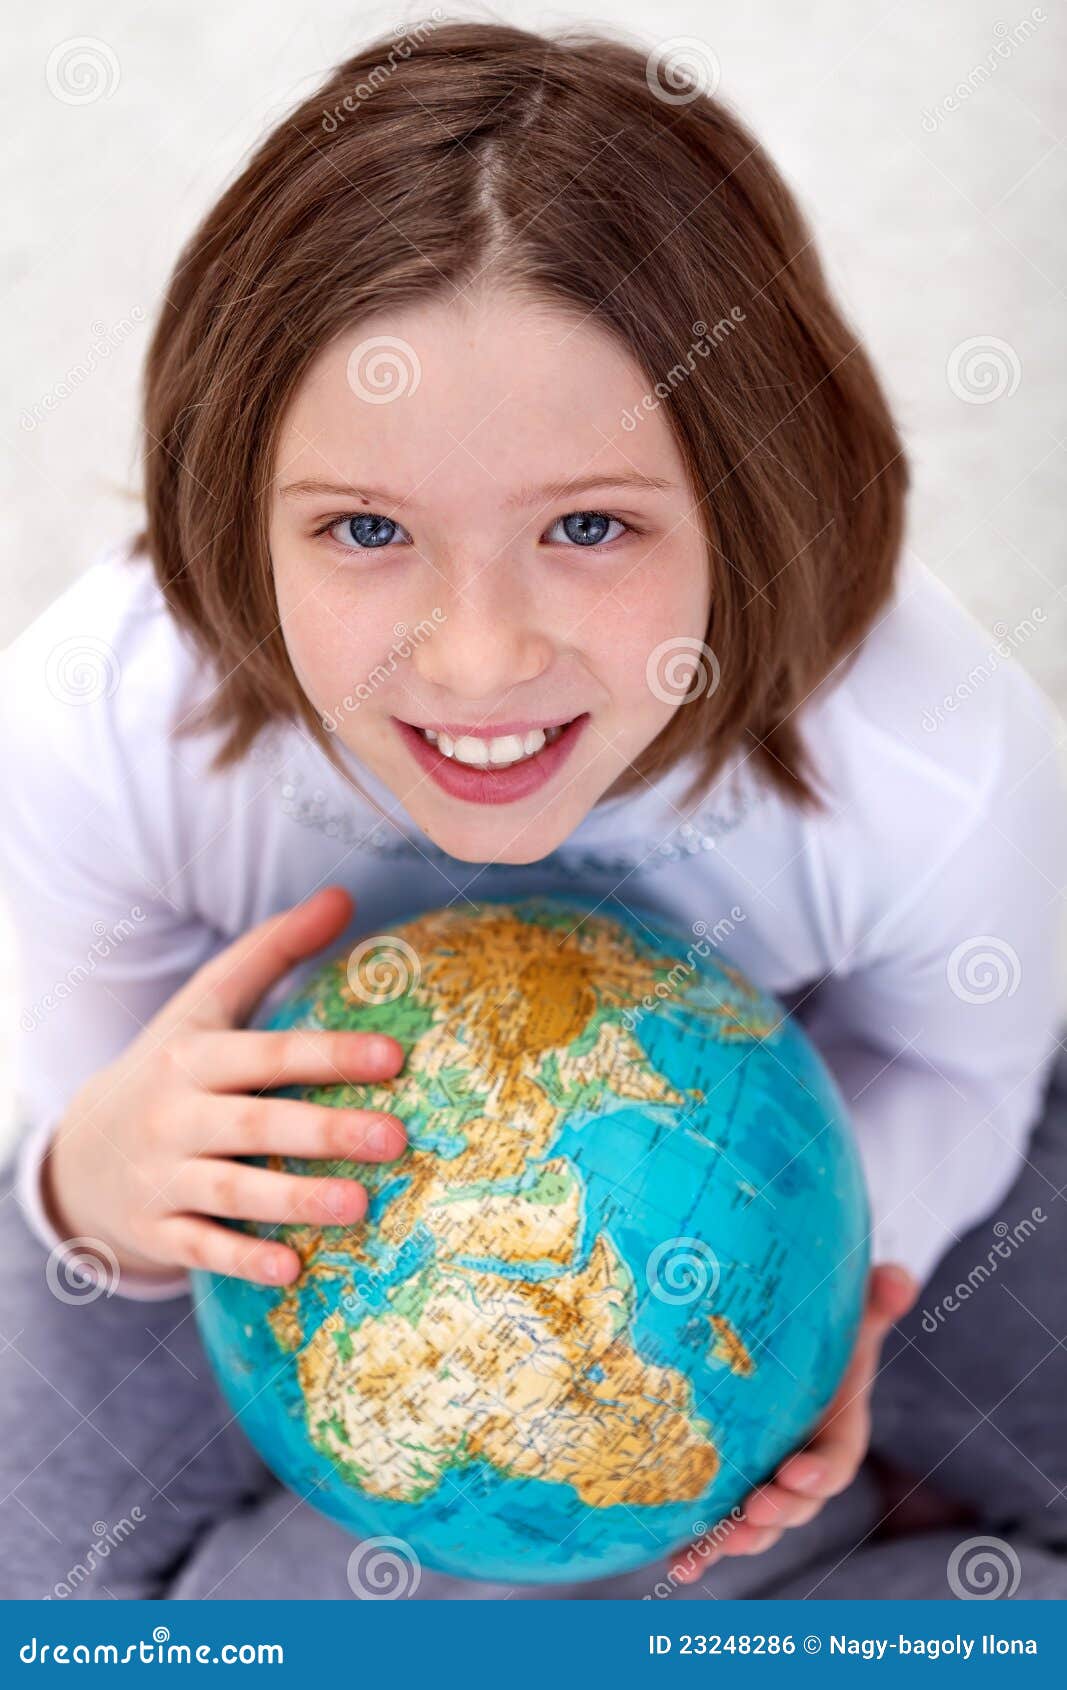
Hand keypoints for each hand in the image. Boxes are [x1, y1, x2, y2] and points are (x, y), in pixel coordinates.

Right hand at [45, 886, 406, 1286]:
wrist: (83, 1149)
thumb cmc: (172, 1066)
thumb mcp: (208, 1003)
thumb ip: (273, 950)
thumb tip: (343, 895)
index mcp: (195, 1057)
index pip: (268, 1054)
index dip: (329, 1055)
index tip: (395, 1057)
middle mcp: (175, 1116)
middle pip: (255, 1125)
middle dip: (325, 1132)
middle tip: (396, 1138)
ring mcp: (161, 1177)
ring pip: (231, 1191)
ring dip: (295, 1200)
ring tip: (361, 1205)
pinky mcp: (155, 1230)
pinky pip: (200, 1248)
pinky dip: (241, 1259)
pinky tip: (292, 1270)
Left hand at [671, 1262, 918, 1582]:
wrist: (781, 1338)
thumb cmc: (820, 1325)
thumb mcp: (851, 1312)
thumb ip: (877, 1298)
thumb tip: (896, 1281)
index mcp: (835, 1428)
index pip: (837, 1458)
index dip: (822, 1471)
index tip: (798, 1471)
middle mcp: (802, 1463)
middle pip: (799, 1502)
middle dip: (781, 1512)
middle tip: (757, 1511)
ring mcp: (767, 1480)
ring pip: (759, 1523)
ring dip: (741, 1538)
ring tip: (717, 1545)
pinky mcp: (729, 1487)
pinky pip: (716, 1523)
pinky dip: (700, 1548)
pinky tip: (679, 1566)